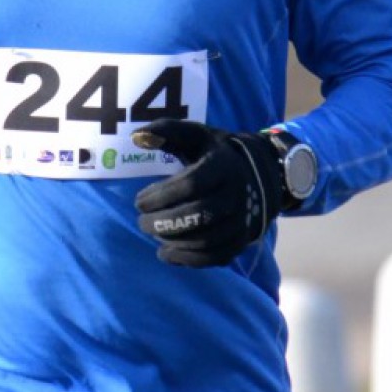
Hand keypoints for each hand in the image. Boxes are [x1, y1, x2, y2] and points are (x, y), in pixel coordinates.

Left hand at [132, 119, 285, 266]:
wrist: (254, 174)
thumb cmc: (212, 154)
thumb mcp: (193, 135)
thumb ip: (166, 131)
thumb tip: (137, 136)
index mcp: (223, 166)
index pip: (191, 184)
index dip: (161, 195)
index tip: (139, 201)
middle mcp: (237, 194)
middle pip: (199, 214)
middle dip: (164, 222)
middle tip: (142, 222)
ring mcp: (242, 220)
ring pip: (206, 239)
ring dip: (173, 241)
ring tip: (153, 234)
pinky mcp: (240, 241)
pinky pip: (215, 257)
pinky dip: (188, 260)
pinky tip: (166, 254)